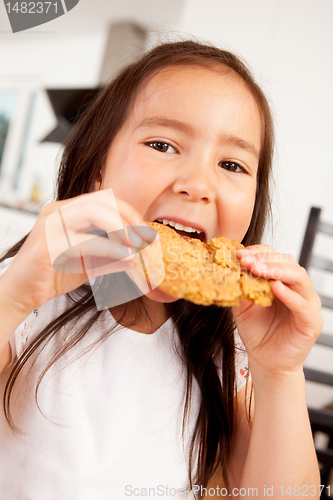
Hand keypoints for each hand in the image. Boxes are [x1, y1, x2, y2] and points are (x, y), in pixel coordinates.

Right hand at [0, 189, 156, 314]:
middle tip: (147, 238)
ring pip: (93, 213)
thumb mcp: (92, 262)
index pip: (104, 199)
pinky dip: (109, 248)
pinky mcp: (47, 245)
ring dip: (121, 229)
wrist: (22, 294)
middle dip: (129, 218)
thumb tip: (142, 254)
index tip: (147, 230)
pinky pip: (84, 241)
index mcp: (67, 210)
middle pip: (101, 201)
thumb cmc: (55, 274)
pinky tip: (125, 257)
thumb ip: (114, 255)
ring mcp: (50, 225)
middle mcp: (58, 211)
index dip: (129, 212)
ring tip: (138, 246)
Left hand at [232, 245, 323, 379]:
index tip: (240, 253)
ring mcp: (308, 304)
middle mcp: (298, 289)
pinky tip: (274, 288)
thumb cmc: (257, 332)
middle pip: (289, 263)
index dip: (259, 252)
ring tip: (257, 269)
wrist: (265, 361)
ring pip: (299, 278)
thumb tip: (230, 266)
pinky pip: (303, 305)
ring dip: (276, 270)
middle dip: (265, 259)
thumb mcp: (243, 304)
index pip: (276, 257)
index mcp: (283, 281)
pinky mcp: (311, 322)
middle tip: (246, 260)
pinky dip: (289, 295)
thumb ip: (241, 286)